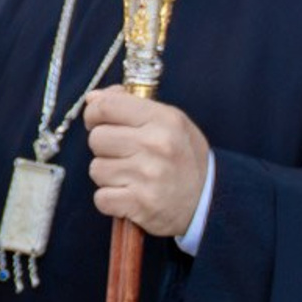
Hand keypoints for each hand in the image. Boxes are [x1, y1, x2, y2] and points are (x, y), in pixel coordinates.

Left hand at [81, 90, 209, 238]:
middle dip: (104, 147)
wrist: (208, 201)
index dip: (94, 113)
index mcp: (163, 119)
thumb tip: (93, 98)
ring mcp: (147, 176)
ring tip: (131, 176)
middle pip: (96, 138)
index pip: (106, 106)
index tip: (97, 121)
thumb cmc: (184, 158)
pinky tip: (129, 195)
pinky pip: (101, 198)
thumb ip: (131, 105)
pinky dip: (110, 199)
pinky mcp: (140, 204)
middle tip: (124, 154)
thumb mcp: (170, 121)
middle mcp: (155, 145)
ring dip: (108, 175)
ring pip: (96, 169)